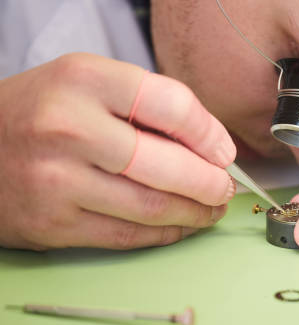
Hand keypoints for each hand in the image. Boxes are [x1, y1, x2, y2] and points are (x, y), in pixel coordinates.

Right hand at [0, 53, 235, 249]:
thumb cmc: (40, 113)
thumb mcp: (86, 84)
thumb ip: (145, 105)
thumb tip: (209, 145)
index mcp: (84, 81)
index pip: (172, 106)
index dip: (209, 133)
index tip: (223, 151)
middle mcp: (69, 129)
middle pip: (168, 166)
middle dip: (211, 184)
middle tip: (225, 189)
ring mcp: (58, 181)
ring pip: (152, 207)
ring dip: (195, 213)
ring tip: (212, 209)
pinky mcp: (54, 224)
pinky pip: (128, 236)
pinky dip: (166, 233)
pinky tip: (182, 225)